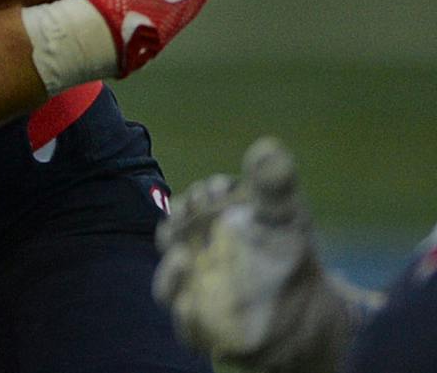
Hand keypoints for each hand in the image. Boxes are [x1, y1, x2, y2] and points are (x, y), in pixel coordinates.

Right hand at [153, 138, 365, 372]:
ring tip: (184, 260)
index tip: (220, 191)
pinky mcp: (206, 331)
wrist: (309, 316)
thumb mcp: (285, 220)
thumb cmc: (287, 258)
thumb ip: (273, 187)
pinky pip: (188, 326)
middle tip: (196, 216)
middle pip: (172, 241)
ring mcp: (195, 295)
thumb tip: (268, 147)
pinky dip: (188, 317)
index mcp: (206, 227)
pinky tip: (193, 305)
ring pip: (170, 286)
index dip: (199, 198)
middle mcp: (192, 258)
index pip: (189, 208)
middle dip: (180, 229)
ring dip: (171, 275)